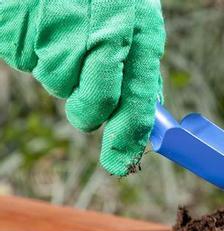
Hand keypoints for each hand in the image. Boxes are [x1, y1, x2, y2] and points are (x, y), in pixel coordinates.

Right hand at [0, 0, 165, 174]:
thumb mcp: (136, 18)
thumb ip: (140, 63)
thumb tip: (147, 109)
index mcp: (135, 34)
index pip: (134, 102)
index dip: (127, 137)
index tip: (120, 163)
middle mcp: (98, 36)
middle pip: (91, 105)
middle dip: (88, 110)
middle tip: (86, 92)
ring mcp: (56, 32)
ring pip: (57, 85)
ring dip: (61, 71)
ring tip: (64, 33)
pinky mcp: (19, 28)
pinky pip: (26, 61)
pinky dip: (33, 51)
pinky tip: (44, 25)